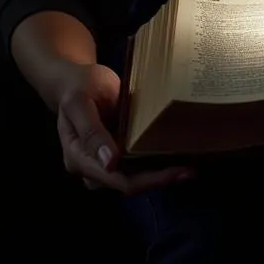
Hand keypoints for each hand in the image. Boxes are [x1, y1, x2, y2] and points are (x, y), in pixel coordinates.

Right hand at [54, 62, 195, 194]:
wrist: (74, 80)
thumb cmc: (77, 87)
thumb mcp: (79, 102)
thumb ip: (91, 131)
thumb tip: (110, 162)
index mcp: (79, 158)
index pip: (115, 179)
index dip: (146, 180)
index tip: (174, 172)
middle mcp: (92, 167)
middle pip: (128, 183)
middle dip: (159, 180)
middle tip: (190, 171)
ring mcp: (105, 161)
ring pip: (134, 176)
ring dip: (160, 174)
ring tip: (189, 166)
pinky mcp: (117, 152)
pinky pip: (137, 163)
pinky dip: (156, 162)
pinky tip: (177, 156)